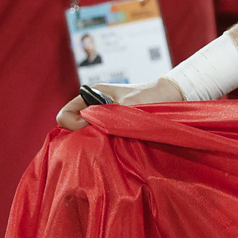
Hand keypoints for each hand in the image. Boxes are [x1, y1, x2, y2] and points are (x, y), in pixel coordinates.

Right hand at [55, 77, 183, 130]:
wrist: (172, 95)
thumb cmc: (150, 96)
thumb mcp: (125, 106)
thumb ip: (105, 116)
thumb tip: (86, 129)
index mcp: (92, 95)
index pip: (65, 115)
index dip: (74, 126)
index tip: (91, 129)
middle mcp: (94, 105)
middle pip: (74, 126)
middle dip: (83, 135)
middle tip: (103, 139)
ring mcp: (103, 115)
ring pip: (88, 132)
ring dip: (97, 137)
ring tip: (113, 140)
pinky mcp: (114, 123)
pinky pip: (101, 135)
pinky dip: (107, 139)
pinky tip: (119, 142)